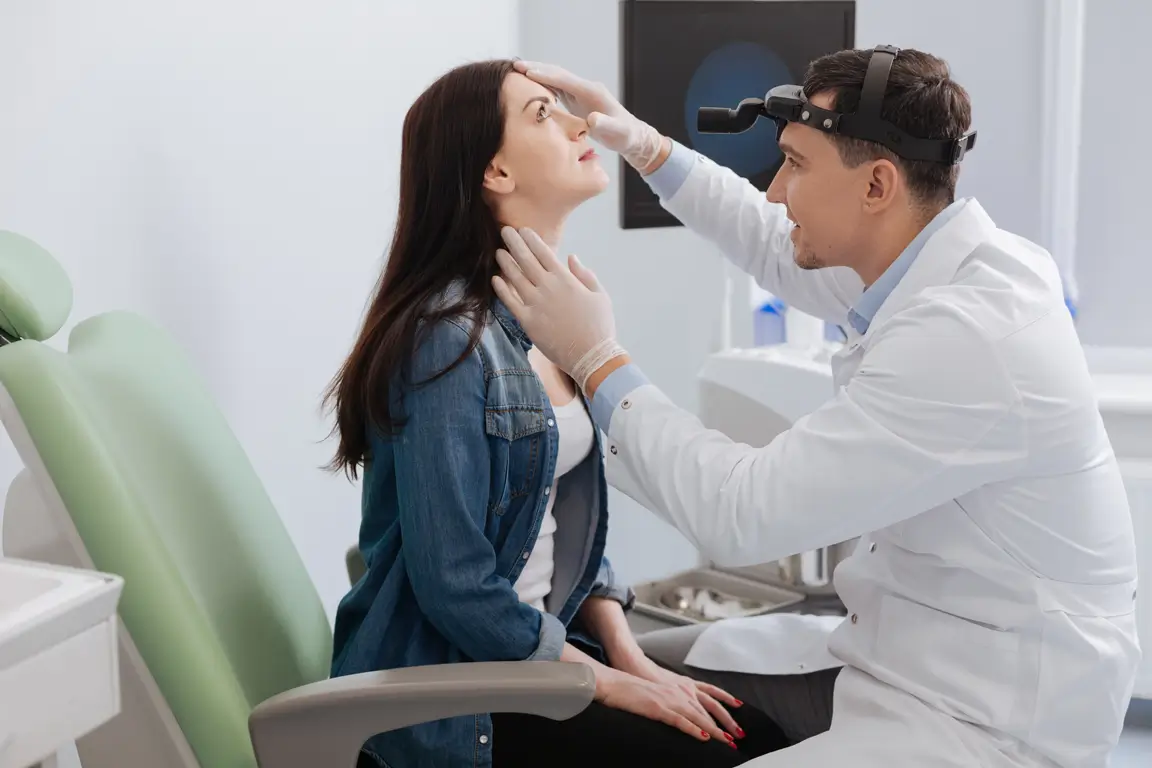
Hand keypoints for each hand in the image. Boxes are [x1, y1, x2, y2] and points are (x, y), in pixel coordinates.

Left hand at [493, 227, 624, 386]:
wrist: (592, 356)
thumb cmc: (599, 326)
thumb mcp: (600, 295)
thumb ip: (584, 274)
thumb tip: (571, 257)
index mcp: (566, 280)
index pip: (544, 253)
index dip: (532, 239)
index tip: (523, 230)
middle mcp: (548, 288)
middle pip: (526, 260)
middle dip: (514, 243)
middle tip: (504, 230)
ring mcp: (536, 305)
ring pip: (515, 278)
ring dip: (505, 262)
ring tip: (498, 251)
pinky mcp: (528, 322)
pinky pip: (510, 302)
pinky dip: (502, 289)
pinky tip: (495, 279)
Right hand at [513, 60, 664, 170]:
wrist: (632, 136)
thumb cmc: (624, 135)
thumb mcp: (617, 132)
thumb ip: (605, 125)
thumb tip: (592, 120)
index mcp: (592, 92)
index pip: (564, 79)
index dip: (545, 75)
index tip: (526, 71)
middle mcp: (585, 88)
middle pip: (557, 73)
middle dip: (537, 68)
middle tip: (515, 66)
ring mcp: (581, 93)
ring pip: (556, 79)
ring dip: (537, 74)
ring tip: (516, 72)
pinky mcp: (578, 100)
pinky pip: (558, 88)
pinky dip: (543, 85)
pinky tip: (530, 87)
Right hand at [595, 668, 738, 746]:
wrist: (615, 681)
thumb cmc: (634, 687)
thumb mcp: (659, 691)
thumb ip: (672, 699)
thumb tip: (679, 711)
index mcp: (680, 686)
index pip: (708, 700)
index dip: (724, 713)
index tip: (735, 725)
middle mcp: (679, 691)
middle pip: (708, 709)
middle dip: (725, 724)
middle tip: (739, 736)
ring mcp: (670, 699)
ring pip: (699, 716)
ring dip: (715, 730)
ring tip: (727, 741)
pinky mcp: (658, 707)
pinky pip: (681, 720)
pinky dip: (694, 729)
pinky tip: (703, 737)